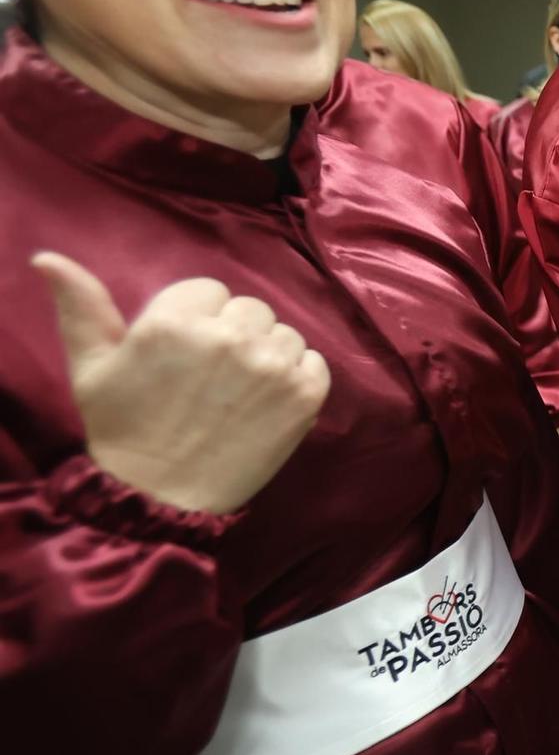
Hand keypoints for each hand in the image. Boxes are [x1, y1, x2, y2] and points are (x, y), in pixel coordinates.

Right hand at [33, 252, 328, 513]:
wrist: (161, 497)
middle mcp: (228, 336)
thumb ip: (80, 306)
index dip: (197, 319)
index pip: (208, 290)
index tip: (184, 354)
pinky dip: (298, 377)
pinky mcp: (303, 394)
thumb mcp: (90, 366)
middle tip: (211, 377)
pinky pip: (314, 362)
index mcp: (175, 321)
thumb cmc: (122, 429)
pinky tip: (268, 401)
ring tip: (237, 392)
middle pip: (249, 309)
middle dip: (233, 334)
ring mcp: (271, 365)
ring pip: (283, 333)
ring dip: (267, 354)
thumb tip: (47, 257)